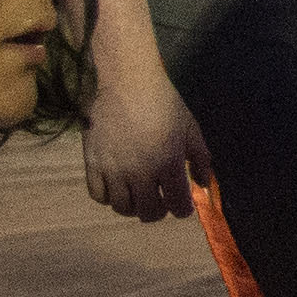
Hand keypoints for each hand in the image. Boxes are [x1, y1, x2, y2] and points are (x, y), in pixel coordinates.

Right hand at [81, 70, 209, 222]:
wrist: (125, 83)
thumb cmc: (163, 103)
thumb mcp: (190, 128)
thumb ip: (200, 159)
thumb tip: (204, 184)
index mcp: (169, 164)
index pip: (177, 206)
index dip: (183, 209)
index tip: (182, 204)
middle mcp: (140, 172)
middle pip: (149, 213)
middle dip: (159, 211)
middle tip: (160, 200)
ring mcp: (114, 170)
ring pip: (122, 208)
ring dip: (134, 207)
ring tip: (139, 194)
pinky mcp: (92, 163)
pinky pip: (98, 196)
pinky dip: (109, 197)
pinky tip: (118, 186)